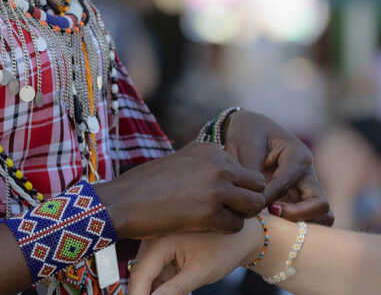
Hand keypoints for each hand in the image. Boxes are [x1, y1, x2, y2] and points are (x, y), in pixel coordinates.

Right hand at [96, 142, 265, 239]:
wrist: (123, 201)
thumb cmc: (147, 185)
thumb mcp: (182, 162)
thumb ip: (206, 165)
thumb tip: (226, 175)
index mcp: (211, 149)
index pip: (245, 169)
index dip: (238, 187)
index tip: (224, 198)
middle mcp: (218, 164)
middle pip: (257, 184)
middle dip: (249, 200)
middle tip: (233, 212)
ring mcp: (216, 188)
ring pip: (254, 205)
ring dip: (242, 216)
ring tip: (222, 220)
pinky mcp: (210, 213)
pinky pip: (236, 225)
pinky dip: (226, 230)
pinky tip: (208, 228)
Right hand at [128, 218, 263, 294]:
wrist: (244, 233)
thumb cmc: (226, 248)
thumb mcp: (199, 273)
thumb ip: (172, 291)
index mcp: (159, 239)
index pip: (139, 276)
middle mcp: (154, 237)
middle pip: (141, 275)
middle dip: (148, 292)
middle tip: (177, 294)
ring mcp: (158, 242)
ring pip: (149, 275)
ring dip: (157, 289)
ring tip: (185, 286)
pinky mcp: (165, 247)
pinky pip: (158, 270)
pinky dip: (165, 283)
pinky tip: (181, 289)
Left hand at [223, 109, 334, 224]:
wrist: (248, 129)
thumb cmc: (247, 133)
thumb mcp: (245, 145)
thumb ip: (250, 171)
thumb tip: (257, 201)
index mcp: (298, 156)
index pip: (287, 184)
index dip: (268, 196)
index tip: (252, 202)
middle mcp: (307, 174)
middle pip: (320, 205)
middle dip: (297, 216)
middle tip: (271, 213)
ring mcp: (306, 189)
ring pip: (322, 216)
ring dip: (302, 224)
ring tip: (275, 221)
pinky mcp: (298, 200)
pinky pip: (309, 220)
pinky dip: (296, 227)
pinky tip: (272, 223)